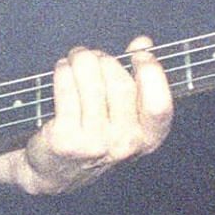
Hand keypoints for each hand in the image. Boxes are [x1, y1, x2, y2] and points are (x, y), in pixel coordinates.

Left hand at [15, 36, 172, 194]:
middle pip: (120, 83)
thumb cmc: (92, 133)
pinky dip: (63, 72)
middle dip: (103, 60)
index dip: (151, 72)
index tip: (138, 54)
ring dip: (80, 61)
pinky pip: (67, 87)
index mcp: (146, 139)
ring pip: (91, 81)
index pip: (159, 104)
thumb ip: (137, 78)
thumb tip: (143, 43)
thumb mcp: (122, 113)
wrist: (55, 171)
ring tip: (73, 61)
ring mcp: (95, 144)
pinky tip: (61, 72)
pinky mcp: (66, 140)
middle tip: (90, 57)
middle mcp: (125, 144)